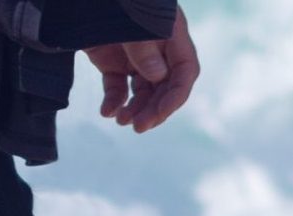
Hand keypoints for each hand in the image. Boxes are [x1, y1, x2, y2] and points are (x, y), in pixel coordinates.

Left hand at [85, 14, 198, 133]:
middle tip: (138, 127)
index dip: (176, 96)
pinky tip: (107, 112)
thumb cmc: (111, 1)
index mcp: (171, 34)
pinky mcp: (112, 61)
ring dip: (136, 109)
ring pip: (143, 91)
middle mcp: (157, 48)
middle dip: (154, 109)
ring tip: (122, 121)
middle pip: (164, 87)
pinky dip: (114, 101)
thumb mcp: (131, 20)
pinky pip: (119, 87)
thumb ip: (144, 46)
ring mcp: (135, 56)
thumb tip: (157, 76)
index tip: (160, 113)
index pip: (184, 72)